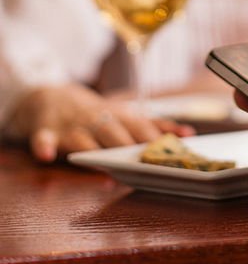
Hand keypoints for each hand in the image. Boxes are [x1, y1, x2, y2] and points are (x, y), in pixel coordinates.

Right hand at [4, 83, 194, 162]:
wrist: (49, 96)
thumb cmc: (94, 113)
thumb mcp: (123, 115)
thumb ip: (153, 125)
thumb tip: (188, 134)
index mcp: (116, 116)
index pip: (138, 126)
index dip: (154, 138)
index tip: (172, 149)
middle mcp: (95, 119)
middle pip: (113, 132)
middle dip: (128, 147)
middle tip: (143, 162)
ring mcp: (70, 125)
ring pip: (83, 137)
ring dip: (94, 150)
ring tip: (105, 166)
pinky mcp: (45, 130)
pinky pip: (43, 138)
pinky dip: (45, 145)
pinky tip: (47, 155)